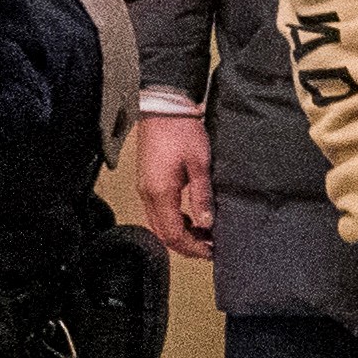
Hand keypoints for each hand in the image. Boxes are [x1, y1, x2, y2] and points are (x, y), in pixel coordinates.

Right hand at [133, 112, 215, 257]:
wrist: (164, 106)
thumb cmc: (181, 131)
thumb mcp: (200, 164)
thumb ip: (202, 196)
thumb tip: (206, 223)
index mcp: (160, 193)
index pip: (173, 234)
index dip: (192, 248)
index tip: (211, 251)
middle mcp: (148, 194)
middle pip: (164, 233)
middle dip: (186, 245)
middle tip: (209, 247)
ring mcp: (145, 188)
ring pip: (159, 223)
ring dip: (180, 233)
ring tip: (203, 234)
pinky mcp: (148, 181)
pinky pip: (157, 211)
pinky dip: (173, 220)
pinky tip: (190, 216)